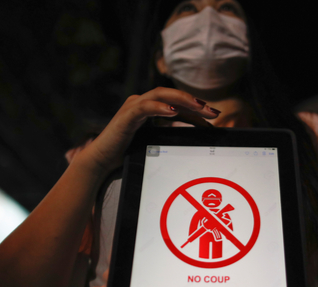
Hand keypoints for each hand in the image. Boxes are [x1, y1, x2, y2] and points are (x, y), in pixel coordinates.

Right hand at [78, 87, 218, 172]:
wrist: (102, 162)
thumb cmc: (127, 153)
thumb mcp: (154, 143)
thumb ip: (170, 137)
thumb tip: (195, 139)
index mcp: (150, 109)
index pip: (178, 105)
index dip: (197, 110)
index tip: (214, 118)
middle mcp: (142, 103)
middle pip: (173, 96)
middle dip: (195, 103)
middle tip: (214, 112)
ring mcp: (133, 106)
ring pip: (161, 94)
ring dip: (182, 100)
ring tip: (199, 106)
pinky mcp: (126, 115)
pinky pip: (145, 107)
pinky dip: (160, 107)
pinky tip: (173, 111)